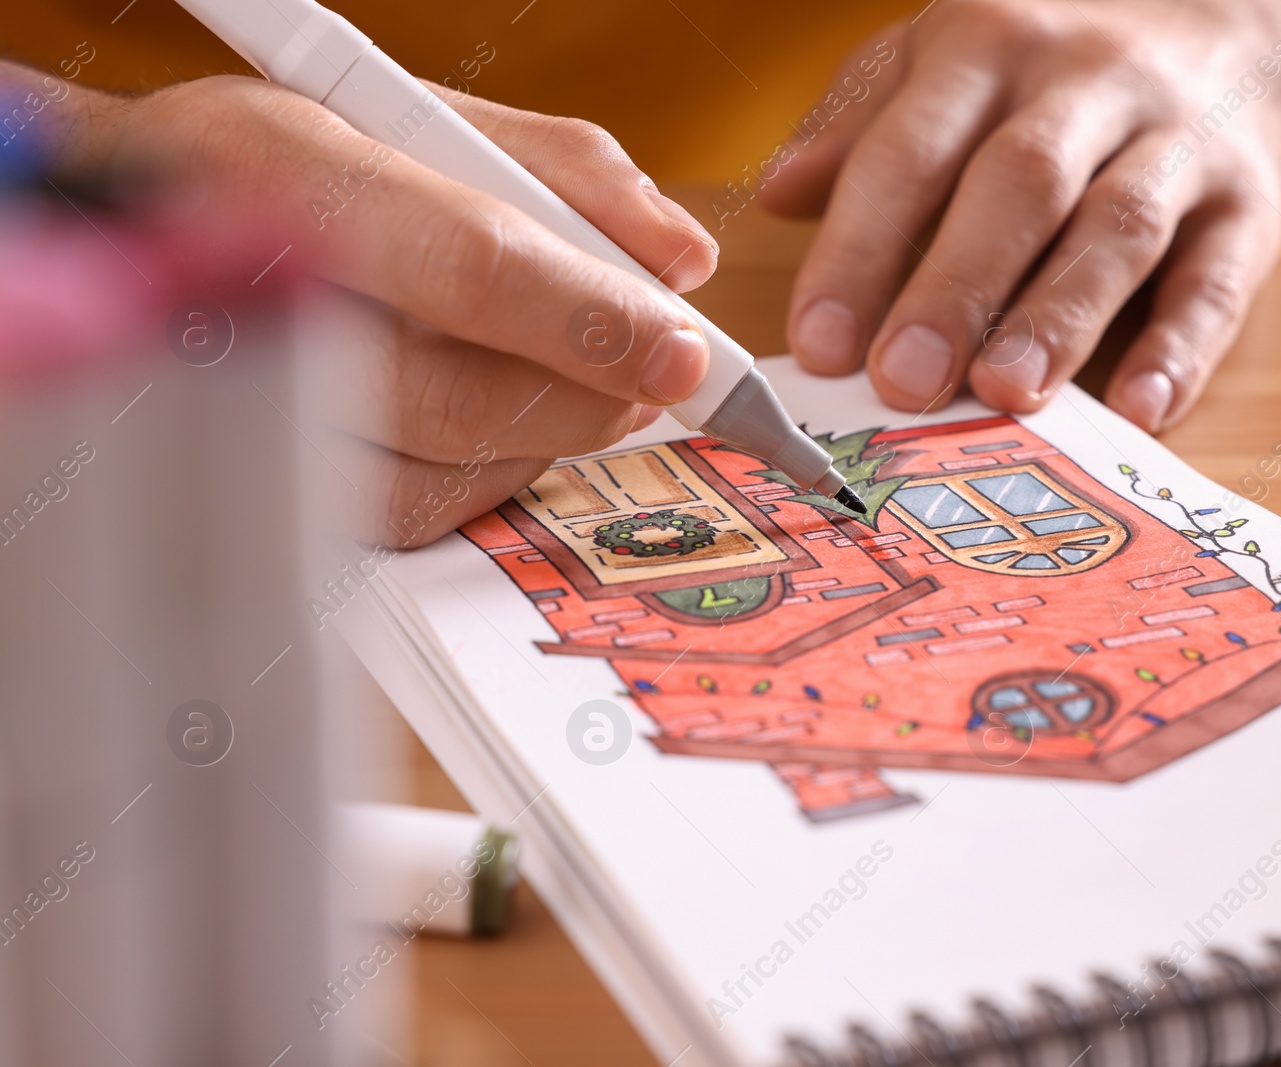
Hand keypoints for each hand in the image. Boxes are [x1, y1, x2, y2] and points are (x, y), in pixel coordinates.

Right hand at [41, 70, 718, 544]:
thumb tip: (680, 258)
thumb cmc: (301, 162)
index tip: (682, 351)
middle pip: (455, 395)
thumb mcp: (427, 117)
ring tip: (579, 389)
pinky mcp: (255, 479)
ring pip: (434, 474)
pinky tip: (506, 426)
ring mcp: (236, 405)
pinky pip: (403, 515)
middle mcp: (247, 296)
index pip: (470, 265)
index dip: (593, 320)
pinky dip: (484, 478)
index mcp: (291, 167)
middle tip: (652, 378)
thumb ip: (570, 174)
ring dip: (541, 442)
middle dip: (585, 398)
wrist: (143, 213)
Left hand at [763, 0, 1280, 429]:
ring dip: (1063, 314)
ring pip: (1121, 225)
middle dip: (956, 286)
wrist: (1236, 30)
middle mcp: (1086, 83)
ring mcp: (1178, 140)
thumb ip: (862, 128)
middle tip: (903, 382)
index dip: (860, 248)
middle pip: (1018, 184)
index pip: (912, 149)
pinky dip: (1184, 346)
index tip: (819, 343)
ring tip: (1007, 394)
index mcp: (988, 47)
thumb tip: (776, 194)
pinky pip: (1221, 276)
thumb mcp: (945, 66)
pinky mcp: (1250, 204)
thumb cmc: (1052, 74)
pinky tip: (1140, 409)